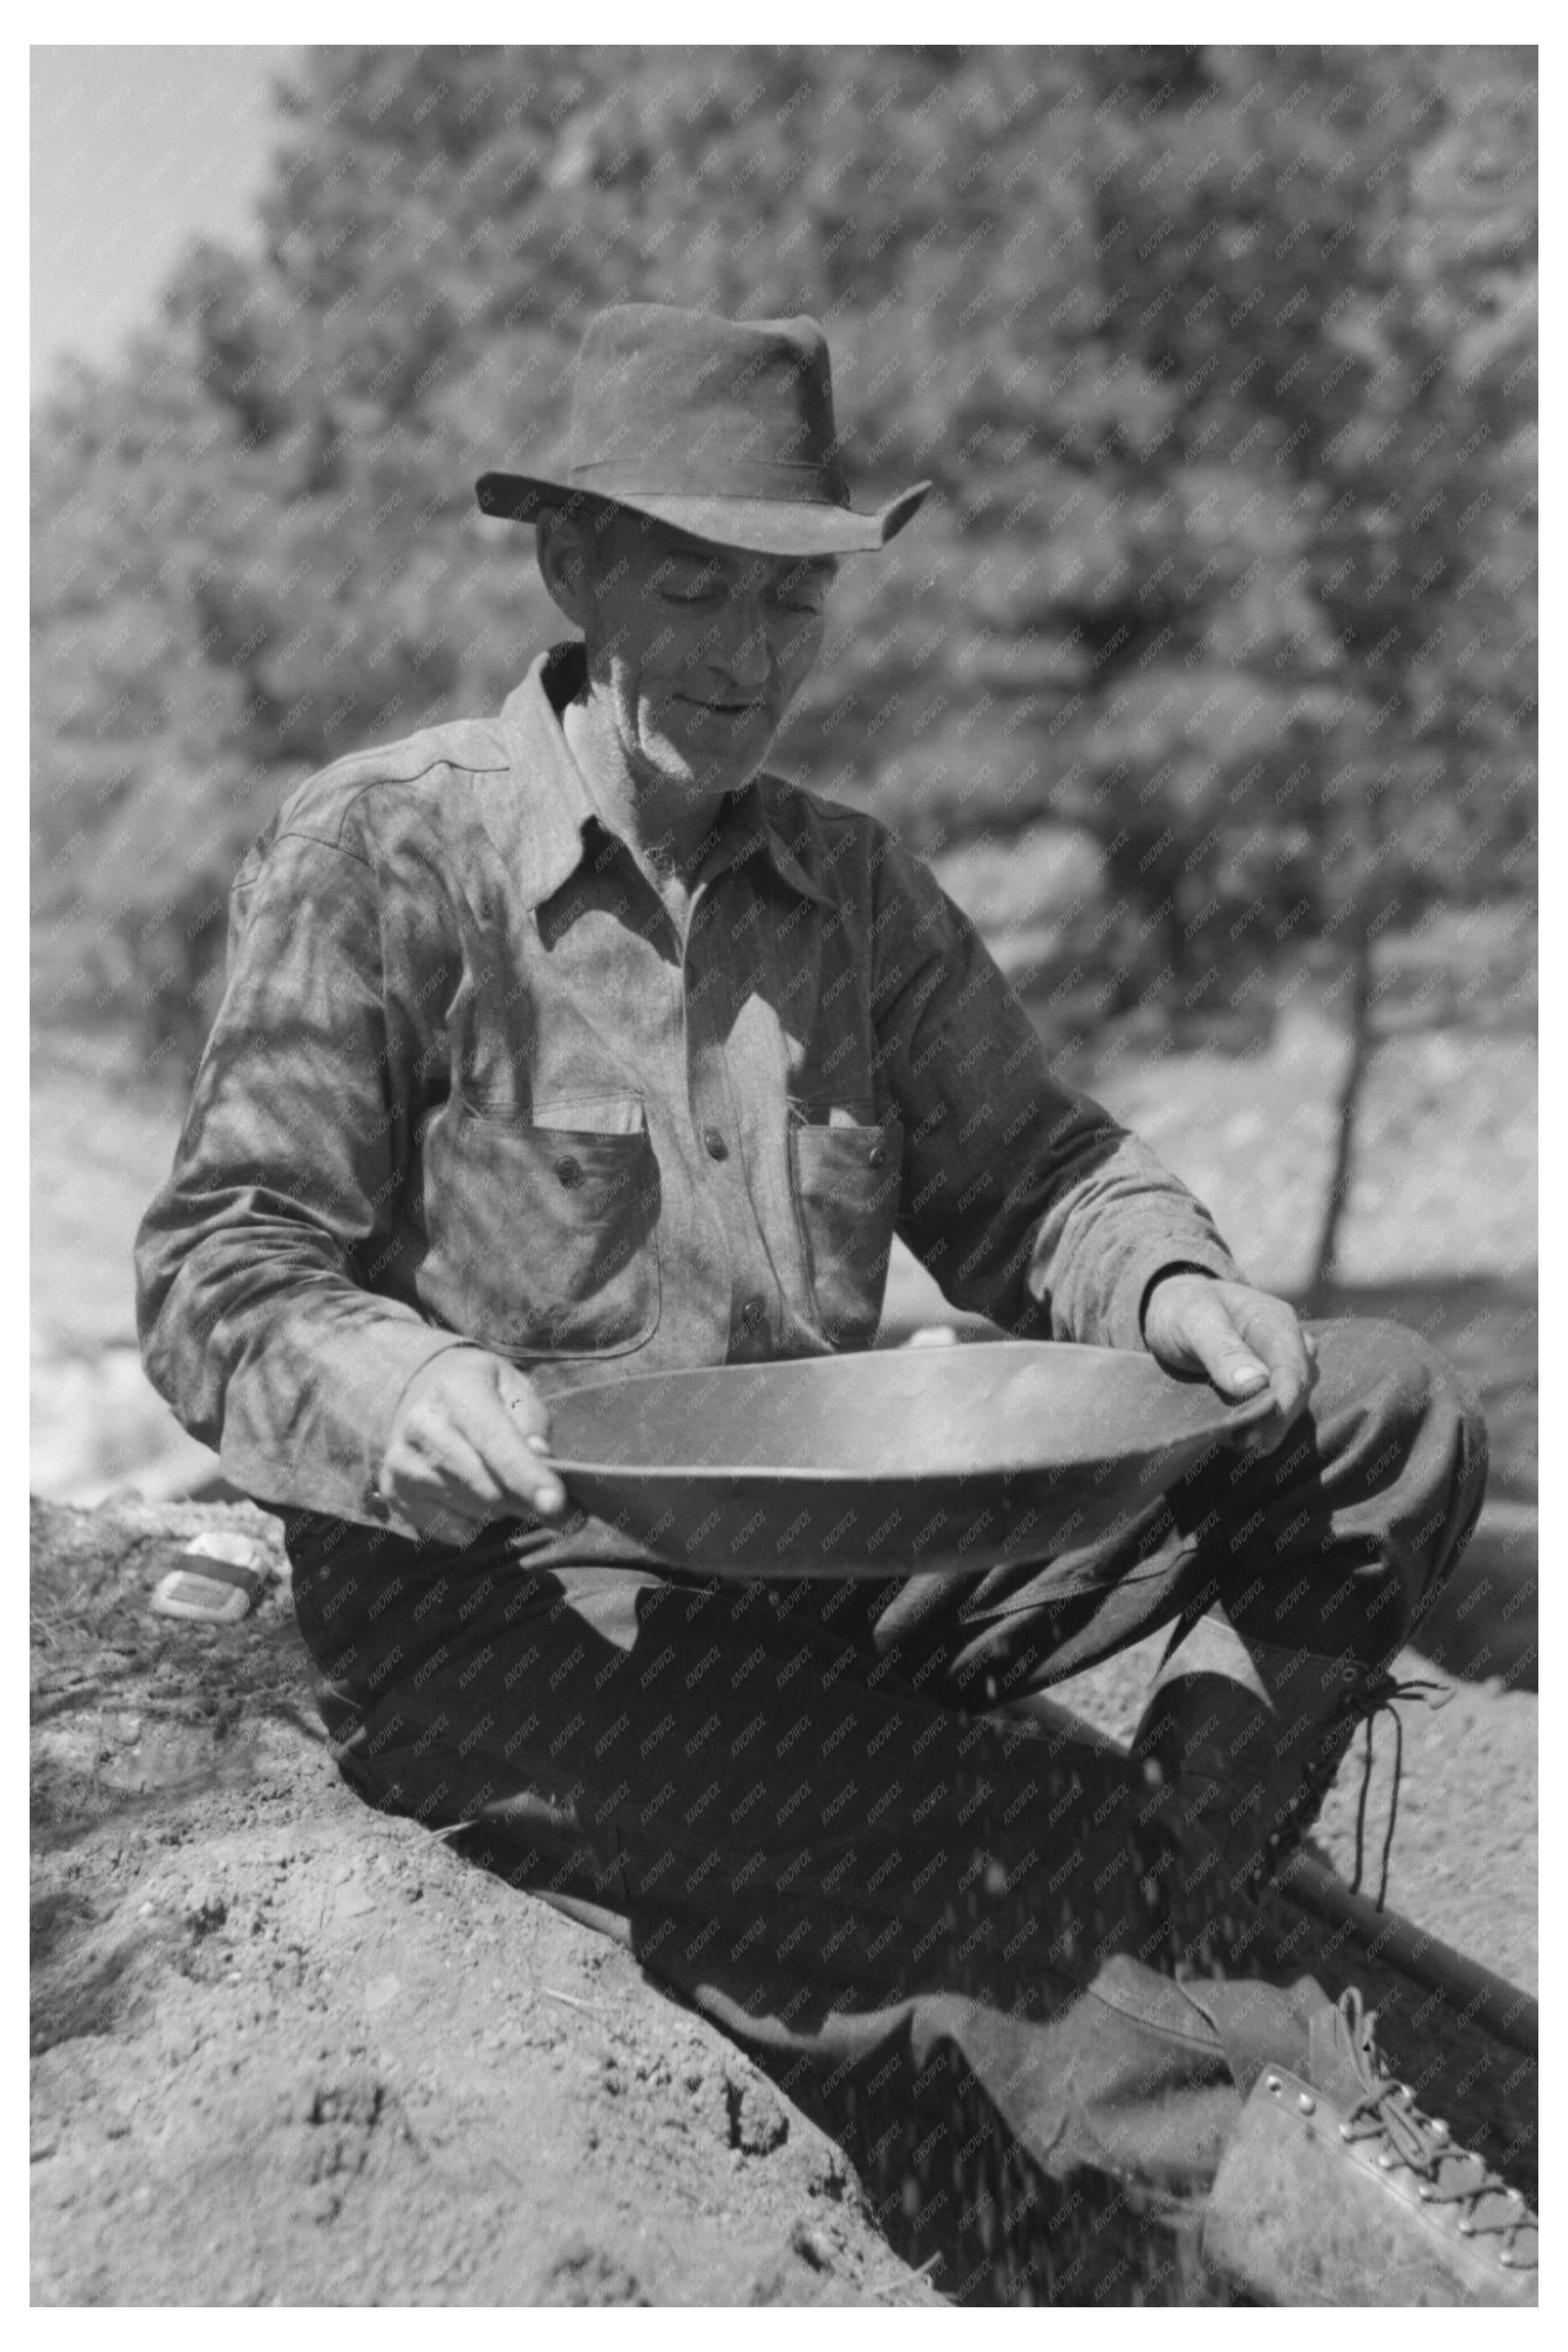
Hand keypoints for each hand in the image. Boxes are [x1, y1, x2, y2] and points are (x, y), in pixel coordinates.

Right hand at [377, 1349, 568, 1543]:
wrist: (421, 1391)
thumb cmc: (481, 1391)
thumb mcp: (514, 1387)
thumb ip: (532, 1421)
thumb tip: (540, 1456)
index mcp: (456, 1392)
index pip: (494, 1441)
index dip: (527, 1475)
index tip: (556, 1503)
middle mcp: (421, 1427)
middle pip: (486, 1486)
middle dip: (527, 1500)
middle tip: (554, 1503)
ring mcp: (403, 1464)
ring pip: (474, 1510)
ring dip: (504, 1509)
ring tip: (510, 1488)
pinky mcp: (395, 1493)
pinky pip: (454, 1529)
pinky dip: (477, 1521)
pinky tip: (476, 1495)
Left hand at [1141, 1274, 1317, 1454]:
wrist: (1171, 1308)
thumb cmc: (1183, 1309)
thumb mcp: (1193, 1320)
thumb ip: (1222, 1349)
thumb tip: (1256, 1383)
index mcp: (1274, 1320)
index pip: (1294, 1365)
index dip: (1284, 1400)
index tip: (1261, 1428)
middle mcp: (1287, 1343)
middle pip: (1299, 1388)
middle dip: (1276, 1420)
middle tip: (1243, 1442)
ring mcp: (1280, 1365)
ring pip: (1291, 1403)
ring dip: (1269, 1427)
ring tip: (1238, 1443)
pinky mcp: (1268, 1384)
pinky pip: (1275, 1409)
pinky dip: (1260, 1427)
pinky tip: (1236, 1438)